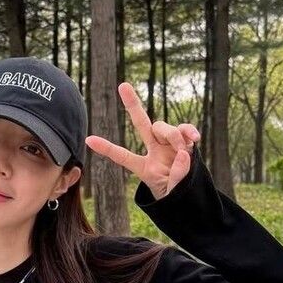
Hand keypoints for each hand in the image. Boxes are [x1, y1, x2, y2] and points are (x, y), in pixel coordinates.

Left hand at [85, 82, 200, 199]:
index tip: (88, 140)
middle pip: (141, 123)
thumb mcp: (173, 193)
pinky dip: (189, 131)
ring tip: (182, 151)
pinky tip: (195, 139)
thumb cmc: (175, 196)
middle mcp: (154, 151)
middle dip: (132, 104)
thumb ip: (177, 176)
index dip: (106, 148)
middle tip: (123, 85)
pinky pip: (185, 129)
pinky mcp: (185, 142)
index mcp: (144, 167)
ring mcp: (169, 145)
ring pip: (164, 128)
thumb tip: (184, 154)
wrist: (190, 197)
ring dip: (173, 136)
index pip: (123, 156)